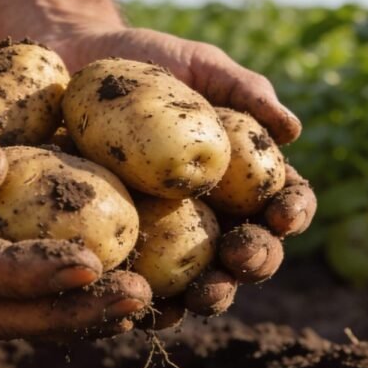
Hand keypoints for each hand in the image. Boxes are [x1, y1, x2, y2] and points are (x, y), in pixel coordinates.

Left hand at [47, 26, 317, 324]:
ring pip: (197, 279)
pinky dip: (141, 300)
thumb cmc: (146, 62)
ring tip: (201, 294)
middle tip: (240, 257)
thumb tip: (293, 131)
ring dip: (208, 294)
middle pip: (247, 251)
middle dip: (253, 261)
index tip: (283, 216)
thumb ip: (245, 90)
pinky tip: (138, 305)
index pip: (281, 201)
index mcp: (241, 176)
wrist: (74, 65)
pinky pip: (134, 282)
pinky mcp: (119, 245)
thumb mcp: (198, 67)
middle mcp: (210, 213)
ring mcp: (165, 235)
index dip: (292, 213)